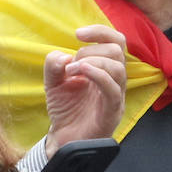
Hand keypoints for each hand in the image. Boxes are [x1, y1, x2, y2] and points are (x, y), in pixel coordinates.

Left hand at [45, 24, 126, 156]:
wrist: (64, 140)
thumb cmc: (65, 111)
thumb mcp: (53, 83)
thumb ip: (54, 66)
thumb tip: (63, 55)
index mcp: (105, 70)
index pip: (115, 42)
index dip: (100, 32)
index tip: (78, 34)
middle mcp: (114, 80)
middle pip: (118, 50)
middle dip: (91, 50)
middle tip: (72, 65)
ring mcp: (115, 96)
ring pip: (118, 67)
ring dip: (92, 61)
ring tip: (72, 71)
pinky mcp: (112, 111)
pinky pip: (113, 89)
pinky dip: (98, 75)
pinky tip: (81, 71)